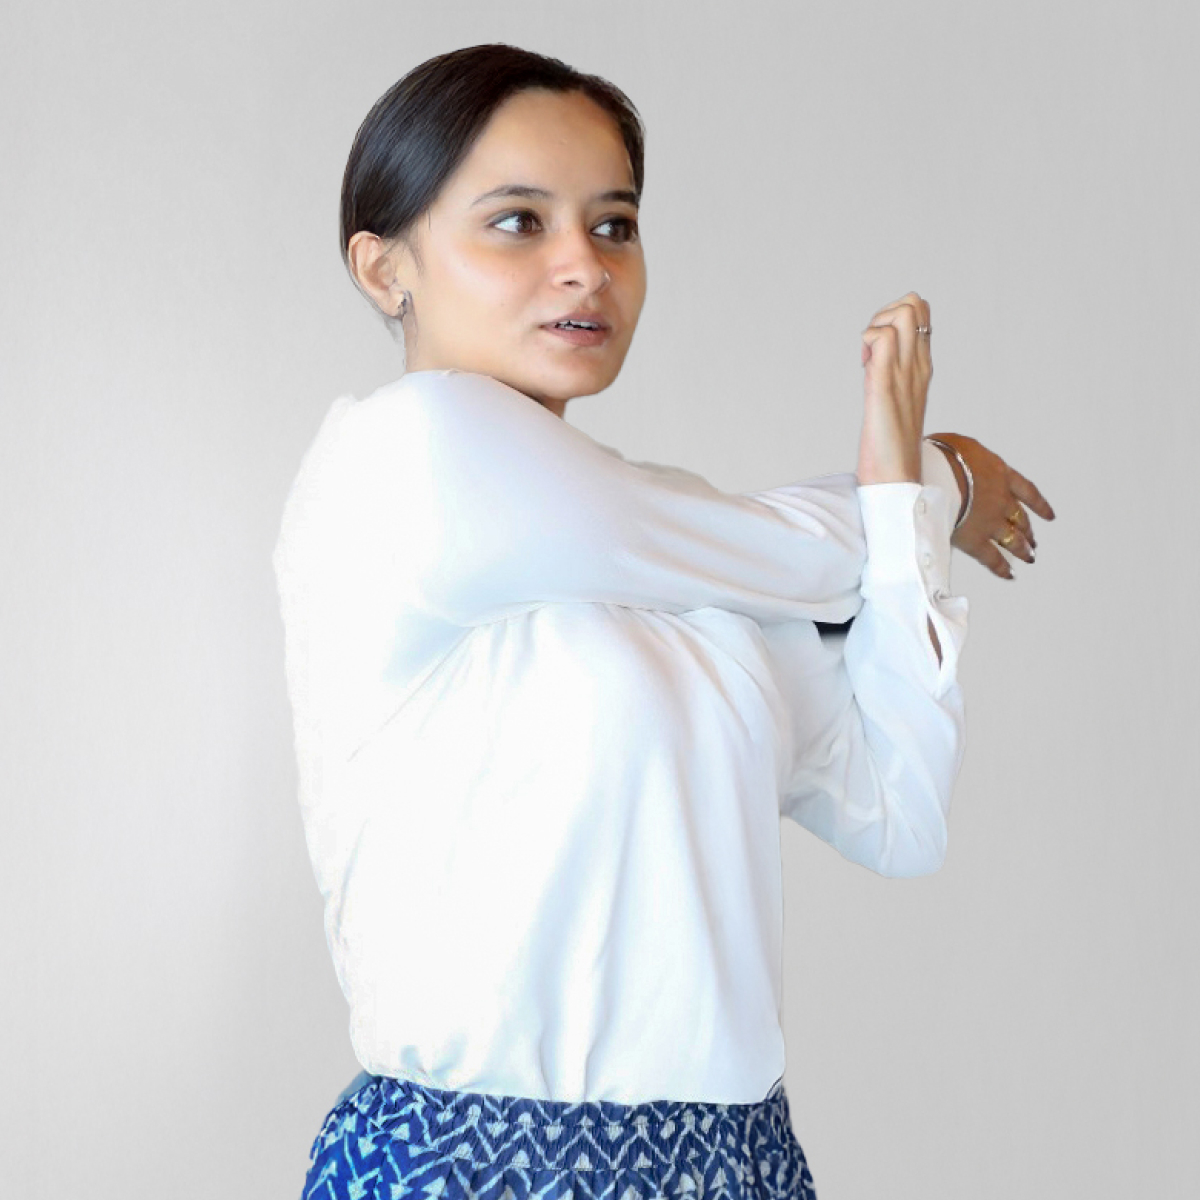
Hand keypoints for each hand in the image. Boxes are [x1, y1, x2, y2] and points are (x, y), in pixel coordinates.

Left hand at [858, 292, 931, 483]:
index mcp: (922, 367)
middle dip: (884, 314)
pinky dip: (868, 343)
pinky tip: (863, 367)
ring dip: (876, 326)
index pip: (921, 314)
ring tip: (867, 358)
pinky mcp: (885, 385)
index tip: (878, 347)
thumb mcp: (896, 401)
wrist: (896, 475)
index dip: (894, 317)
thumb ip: (892, 376)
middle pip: (914, 304)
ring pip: (902, 314)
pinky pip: (882, 342)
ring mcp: (904, 373)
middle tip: (870, 348)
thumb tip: (877, 359)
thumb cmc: (892, 444)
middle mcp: (917, 365)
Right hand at [926, 432, 1056, 578]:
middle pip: (1021, 519)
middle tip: (1034, 542)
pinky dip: (1001, 568)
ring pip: (1013, 539)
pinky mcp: (975, 540)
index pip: (1027, 491)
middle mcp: (1001, 499)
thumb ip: (964, 457)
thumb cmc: (940, 455)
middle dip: (1028, 531)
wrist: (935, 475)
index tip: (1049, 515)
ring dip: (1022, 549)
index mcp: (1000, 473)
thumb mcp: (957, 445)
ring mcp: (990, 521)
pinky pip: (992, 558)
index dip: (1039, 504)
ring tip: (1029, 557)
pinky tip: (1009, 574)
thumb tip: (954, 458)